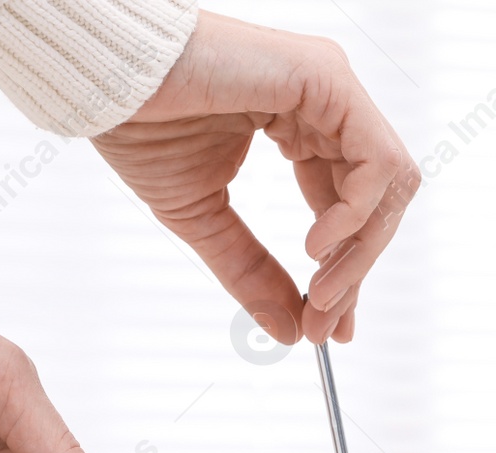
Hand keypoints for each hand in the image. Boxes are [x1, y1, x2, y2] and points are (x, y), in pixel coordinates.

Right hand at [92, 11, 419, 344]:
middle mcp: (328, 106)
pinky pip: (376, 159)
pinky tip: (316, 245)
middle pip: (379, 202)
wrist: (105, 84)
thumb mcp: (207, 220)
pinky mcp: (327, 78)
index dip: (347, 270)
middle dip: (355, 271)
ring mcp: (332, 89)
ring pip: (389, 185)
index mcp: (304, 129)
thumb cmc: (142, 128)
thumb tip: (290, 330)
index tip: (328, 327)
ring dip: (361, 251)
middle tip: (322, 322)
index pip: (352, 207)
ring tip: (319, 291)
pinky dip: (357, 212)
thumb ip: (253, 271)